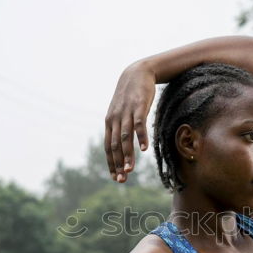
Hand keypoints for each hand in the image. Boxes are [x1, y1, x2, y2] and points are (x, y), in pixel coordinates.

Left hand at [104, 62, 155, 181]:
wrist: (137, 72)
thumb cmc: (131, 96)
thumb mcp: (122, 113)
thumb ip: (120, 128)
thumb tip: (121, 146)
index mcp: (110, 123)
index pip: (108, 147)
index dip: (111, 163)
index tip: (115, 178)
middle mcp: (115, 119)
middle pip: (115, 146)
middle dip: (118, 164)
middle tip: (122, 180)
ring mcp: (127, 113)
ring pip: (125, 138)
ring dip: (127, 155)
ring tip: (130, 170)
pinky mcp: (139, 107)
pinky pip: (139, 124)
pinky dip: (141, 137)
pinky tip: (144, 149)